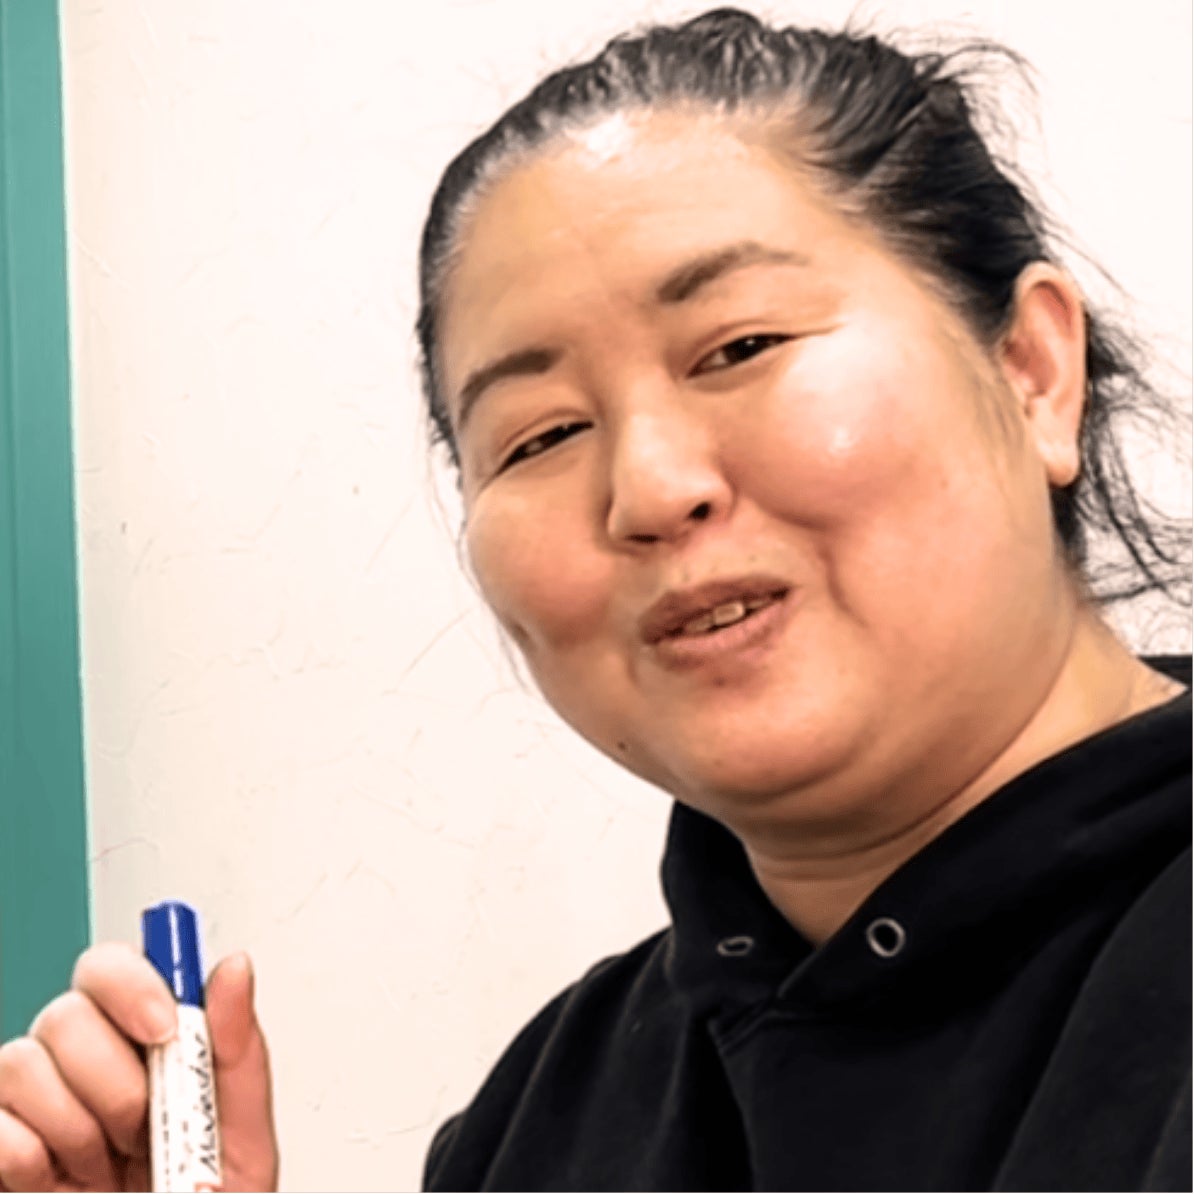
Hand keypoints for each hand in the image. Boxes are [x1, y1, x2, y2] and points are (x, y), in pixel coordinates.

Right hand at [0, 944, 277, 1190]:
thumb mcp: (241, 1141)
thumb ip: (238, 1054)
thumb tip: (232, 968)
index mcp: (147, 1050)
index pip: (114, 969)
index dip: (132, 983)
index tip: (163, 1028)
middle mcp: (84, 1071)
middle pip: (66, 1011)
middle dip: (110, 1074)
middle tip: (140, 1128)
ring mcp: (35, 1114)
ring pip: (21, 1061)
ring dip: (74, 1122)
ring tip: (105, 1167)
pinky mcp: (4, 1155)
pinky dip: (24, 1153)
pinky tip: (58, 1181)